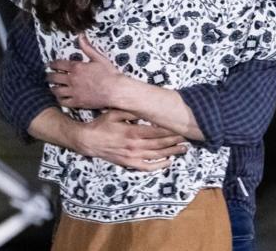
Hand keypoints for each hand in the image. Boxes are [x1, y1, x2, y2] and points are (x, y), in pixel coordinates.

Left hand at [48, 37, 124, 108]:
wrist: (116, 90)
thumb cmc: (110, 74)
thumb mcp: (99, 58)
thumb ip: (87, 47)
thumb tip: (80, 35)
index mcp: (77, 67)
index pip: (58, 65)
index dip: (52, 64)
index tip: (49, 65)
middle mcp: (72, 80)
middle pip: (54, 78)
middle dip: (49, 76)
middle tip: (48, 76)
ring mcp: (74, 92)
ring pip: (56, 90)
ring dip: (53, 88)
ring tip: (52, 87)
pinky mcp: (77, 102)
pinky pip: (63, 102)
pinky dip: (59, 99)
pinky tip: (60, 98)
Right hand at [73, 109, 187, 170]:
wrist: (88, 141)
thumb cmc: (102, 125)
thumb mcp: (116, 113)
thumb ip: (132, 112)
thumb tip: (147, 109)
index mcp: (133, 132)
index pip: (157, 132)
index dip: (170, 131)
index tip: (181, 128)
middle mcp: (135, 146)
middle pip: (160, 144)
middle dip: (175, 141)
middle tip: (187, 138)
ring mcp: (132, 157)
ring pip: (156, 156)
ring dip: (171, 153)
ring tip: (183, 149)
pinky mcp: (128, 164)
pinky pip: (147, 167)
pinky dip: (159, 166)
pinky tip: (168, 162)